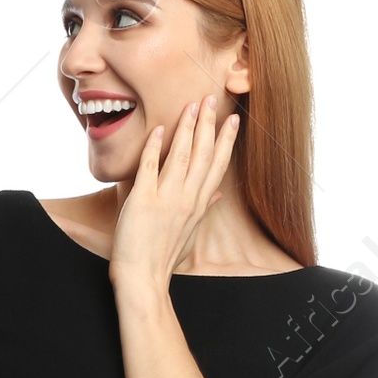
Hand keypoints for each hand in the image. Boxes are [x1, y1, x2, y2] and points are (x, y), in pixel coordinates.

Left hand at [110, 95, 239, 295]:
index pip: (217, 166)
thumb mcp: (189, 233)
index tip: (234, 120)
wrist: (143, 279)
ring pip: (181, 155)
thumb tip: (218, 194)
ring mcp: (166, 199)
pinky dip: (155, 146)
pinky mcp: (143, 200)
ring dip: (187, 128)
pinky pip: (150, 166)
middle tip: (211, 98)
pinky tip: (160, 128)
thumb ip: (203, 209)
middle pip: (203, 154)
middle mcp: (187, 199)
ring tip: (192, 105)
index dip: (226, 141)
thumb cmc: (163, 258)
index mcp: (199, 205)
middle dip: (209, 124)